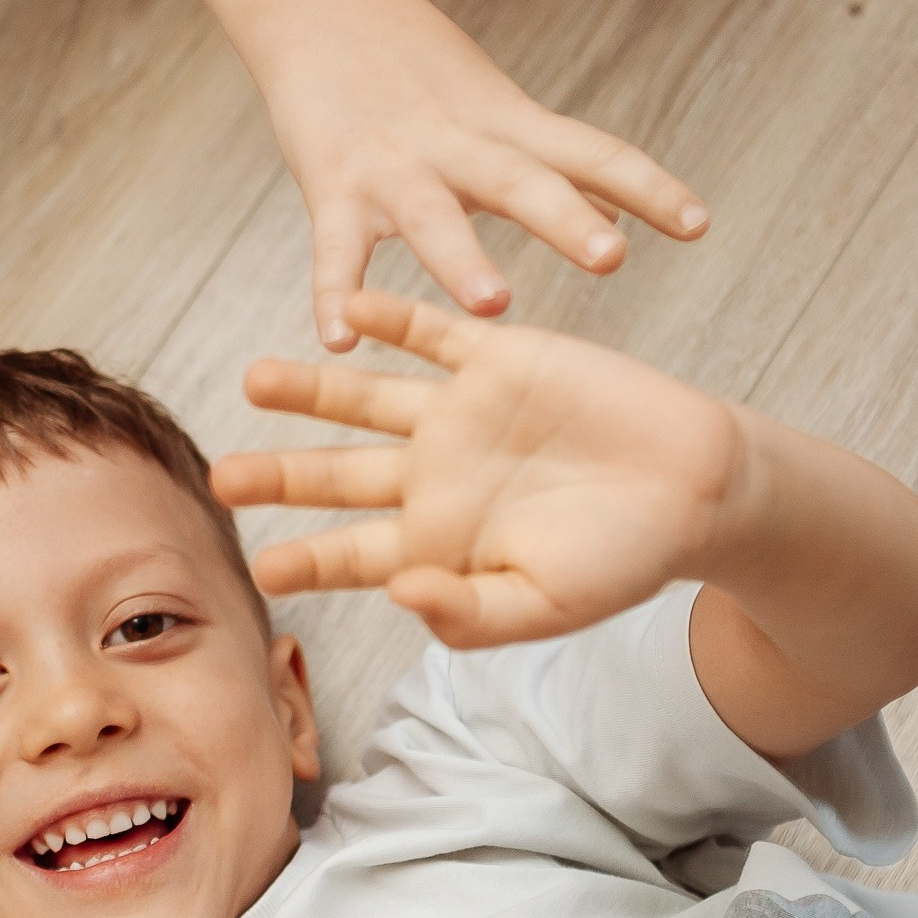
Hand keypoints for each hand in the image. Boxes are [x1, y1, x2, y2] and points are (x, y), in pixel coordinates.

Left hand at [212, 290, 747, 645]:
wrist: (695, 485)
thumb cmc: (623, 560)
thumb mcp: (546, 604)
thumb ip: (470, 611)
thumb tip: (398, 598)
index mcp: (438, 543)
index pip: (353, 554)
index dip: (309, 560)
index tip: (264, 568)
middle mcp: (434, 476)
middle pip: (338, 475)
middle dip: (282, 476)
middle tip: (222, 476)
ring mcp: (459, 413)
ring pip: (364, 396)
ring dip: (311, 388)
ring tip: (253, 380)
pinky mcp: (496, 358)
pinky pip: (430, 332)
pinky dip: (392, 318)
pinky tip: (347, 306)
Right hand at [258, 0, 707, 352]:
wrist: (319, 2)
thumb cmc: (415, 65)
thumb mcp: (499, 108)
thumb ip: (559, 165)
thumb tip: (625, 207)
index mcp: (507, 127)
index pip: (591, 153)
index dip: (647, 186)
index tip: (698, 225)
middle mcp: (460, 146)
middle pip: (522, 181)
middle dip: (567, 220)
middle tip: (612, 258)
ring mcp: (395, 168)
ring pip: (433, 216)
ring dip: (463, 260)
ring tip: (495, 304)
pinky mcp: (334, 187)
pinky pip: (336, 251)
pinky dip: (335, 295)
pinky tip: (341, 340)